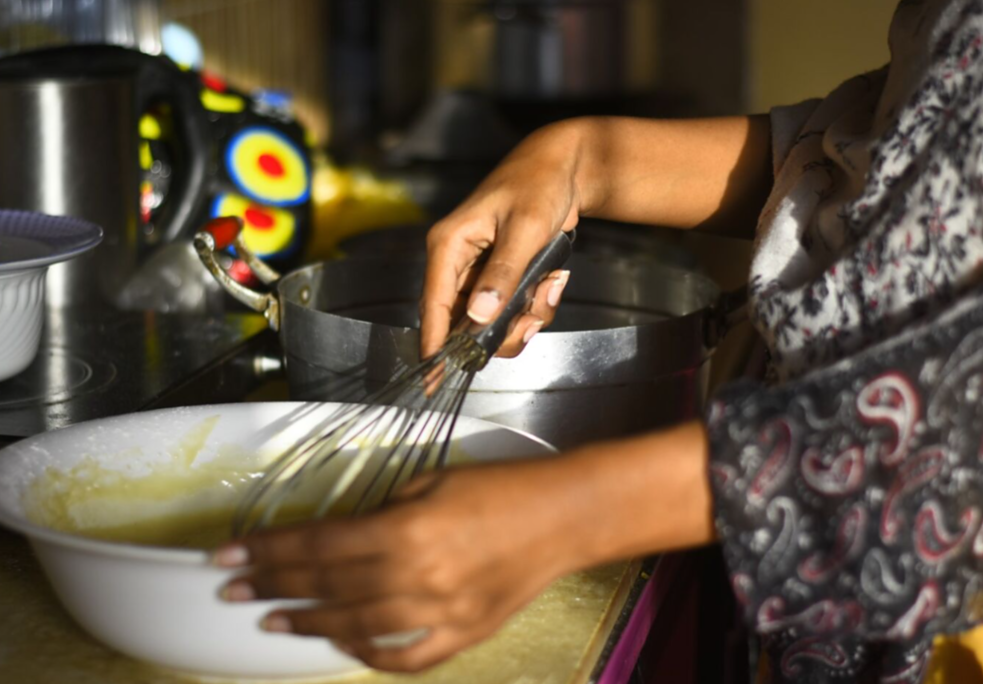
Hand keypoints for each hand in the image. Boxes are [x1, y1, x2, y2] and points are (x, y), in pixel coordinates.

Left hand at [214, 459, 583, 671]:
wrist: (562, 516)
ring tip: (273, 621)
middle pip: (327, 585)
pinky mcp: (463, 634)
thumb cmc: (498, 487)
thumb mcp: (431, 481)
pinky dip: (371, 655)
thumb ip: (382, 511)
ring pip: (357, 626)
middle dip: (273, 584)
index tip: (229, 554)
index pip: (319, 544)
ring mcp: (440, 613)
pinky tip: (344, 645)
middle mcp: (417, 576)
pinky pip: (406, 657)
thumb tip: (340, 536)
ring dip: (310, 623)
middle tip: (231, 588)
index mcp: (406, 529)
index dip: (269, 550)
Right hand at [420, 121, 582, 358]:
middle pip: (467, 324)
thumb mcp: (524, 229)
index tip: (432, 382)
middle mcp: (458, 263)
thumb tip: (479, 317)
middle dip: (503, 329)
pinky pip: (515, 310)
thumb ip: (503, 274)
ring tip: (549, 287)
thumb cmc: (538, 187)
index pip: (434, 305)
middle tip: (532, 320)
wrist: (565, 170)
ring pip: (495, 322)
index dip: (434, 345)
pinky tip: (553, 280)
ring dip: (526, 316)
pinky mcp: (502, 278)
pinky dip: (537, 304)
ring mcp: (480, 274)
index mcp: (448, 246)